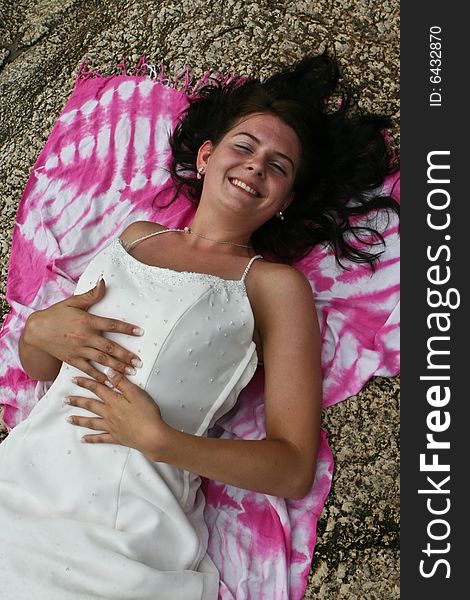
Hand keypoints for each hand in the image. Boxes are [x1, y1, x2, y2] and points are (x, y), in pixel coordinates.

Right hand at [24, 278, 143, 382]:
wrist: (36, 331)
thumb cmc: (56, 315)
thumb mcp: (73, 302)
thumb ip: (91, 295)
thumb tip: (103, 282)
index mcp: (87, 321)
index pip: (112, 325)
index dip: (127, 329)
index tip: (140, 332)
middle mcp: (85, 337)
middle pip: (110, 347)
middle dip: (126, 355)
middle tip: (138, 362)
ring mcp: (79, 350)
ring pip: (102, 360)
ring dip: (117, 367)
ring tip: (131, 372)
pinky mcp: (72, 360)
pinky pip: (88, 369)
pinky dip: (99, 376)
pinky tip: (110, 382)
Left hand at [65, 370, 167, 458]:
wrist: (151, 436)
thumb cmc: (147, 414)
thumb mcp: (136, 393)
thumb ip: (121, 382)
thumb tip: (108, 372)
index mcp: (114, 401)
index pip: (97, 389)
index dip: (85, 383)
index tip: (74, 380)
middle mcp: (109, 414)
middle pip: (90, 405)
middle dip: (77, 401)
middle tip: (65, 400)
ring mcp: (111, 427)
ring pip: (91, 422)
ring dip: (79, 420)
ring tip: (68, 419)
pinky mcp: (117, 437)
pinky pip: (100, 438)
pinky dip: (91, 439)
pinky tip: (84, 439)